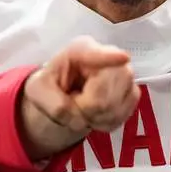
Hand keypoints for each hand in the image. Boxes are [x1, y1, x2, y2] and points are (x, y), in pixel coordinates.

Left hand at [21, 37, 140, 157]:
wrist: (63, 95)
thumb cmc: (50, 87)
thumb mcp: (38, 93)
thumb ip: (54, 105)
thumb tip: (79, 117)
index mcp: (80, 50)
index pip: (97, 53)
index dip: (110, 57)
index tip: (123, 58)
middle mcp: (108, 56)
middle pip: (107, 91)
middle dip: (88, 109)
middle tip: (74, 109)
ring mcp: (124, 74)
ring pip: (117, 104)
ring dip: (96, 117)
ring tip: (83, 111)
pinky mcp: (132, 92)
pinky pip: (125, 113)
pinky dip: (107, 121)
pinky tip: (96, 115)